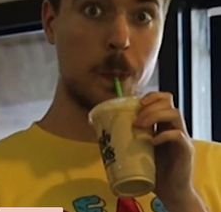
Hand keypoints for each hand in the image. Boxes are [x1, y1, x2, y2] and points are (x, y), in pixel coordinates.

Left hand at [134, 92, 207, 211]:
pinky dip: (164, 135)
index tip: (137, 103)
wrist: (171, 191)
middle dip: (150, 105)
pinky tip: (152, 142)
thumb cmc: (153, 170)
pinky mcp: (186, 150)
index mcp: (164, 123)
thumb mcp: (139, 149)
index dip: (152, 96)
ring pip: (175, 113)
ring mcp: (182, 137)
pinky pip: (178, 135)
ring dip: (155, 115)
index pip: (164, 99)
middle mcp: (174, 126)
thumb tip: (103, 130)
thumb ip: (130, 137)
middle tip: (136, 118)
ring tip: (140, 126)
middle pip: (169, 102)